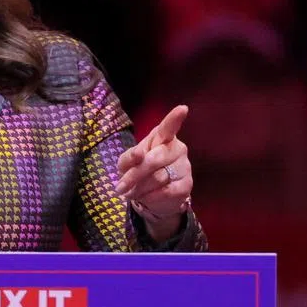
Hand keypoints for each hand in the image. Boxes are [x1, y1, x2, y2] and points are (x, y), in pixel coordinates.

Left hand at [116, 105, 193, 241]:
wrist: (152, 197)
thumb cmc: (139, 171)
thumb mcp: (126, 163)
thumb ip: (129, 157)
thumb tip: (139, 155)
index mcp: (161, 137)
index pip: (168, 127)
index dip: (174, 118)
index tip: (182, 109)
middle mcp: (176, 148)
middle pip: (153, 160)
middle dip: (133, 175)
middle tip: (119, 188)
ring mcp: (184, 166)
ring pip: (158, 178)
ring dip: (139, 189)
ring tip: (130, 193)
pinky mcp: (187, 185)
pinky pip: (166, 191)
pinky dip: (151, 197)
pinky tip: (146, 197)